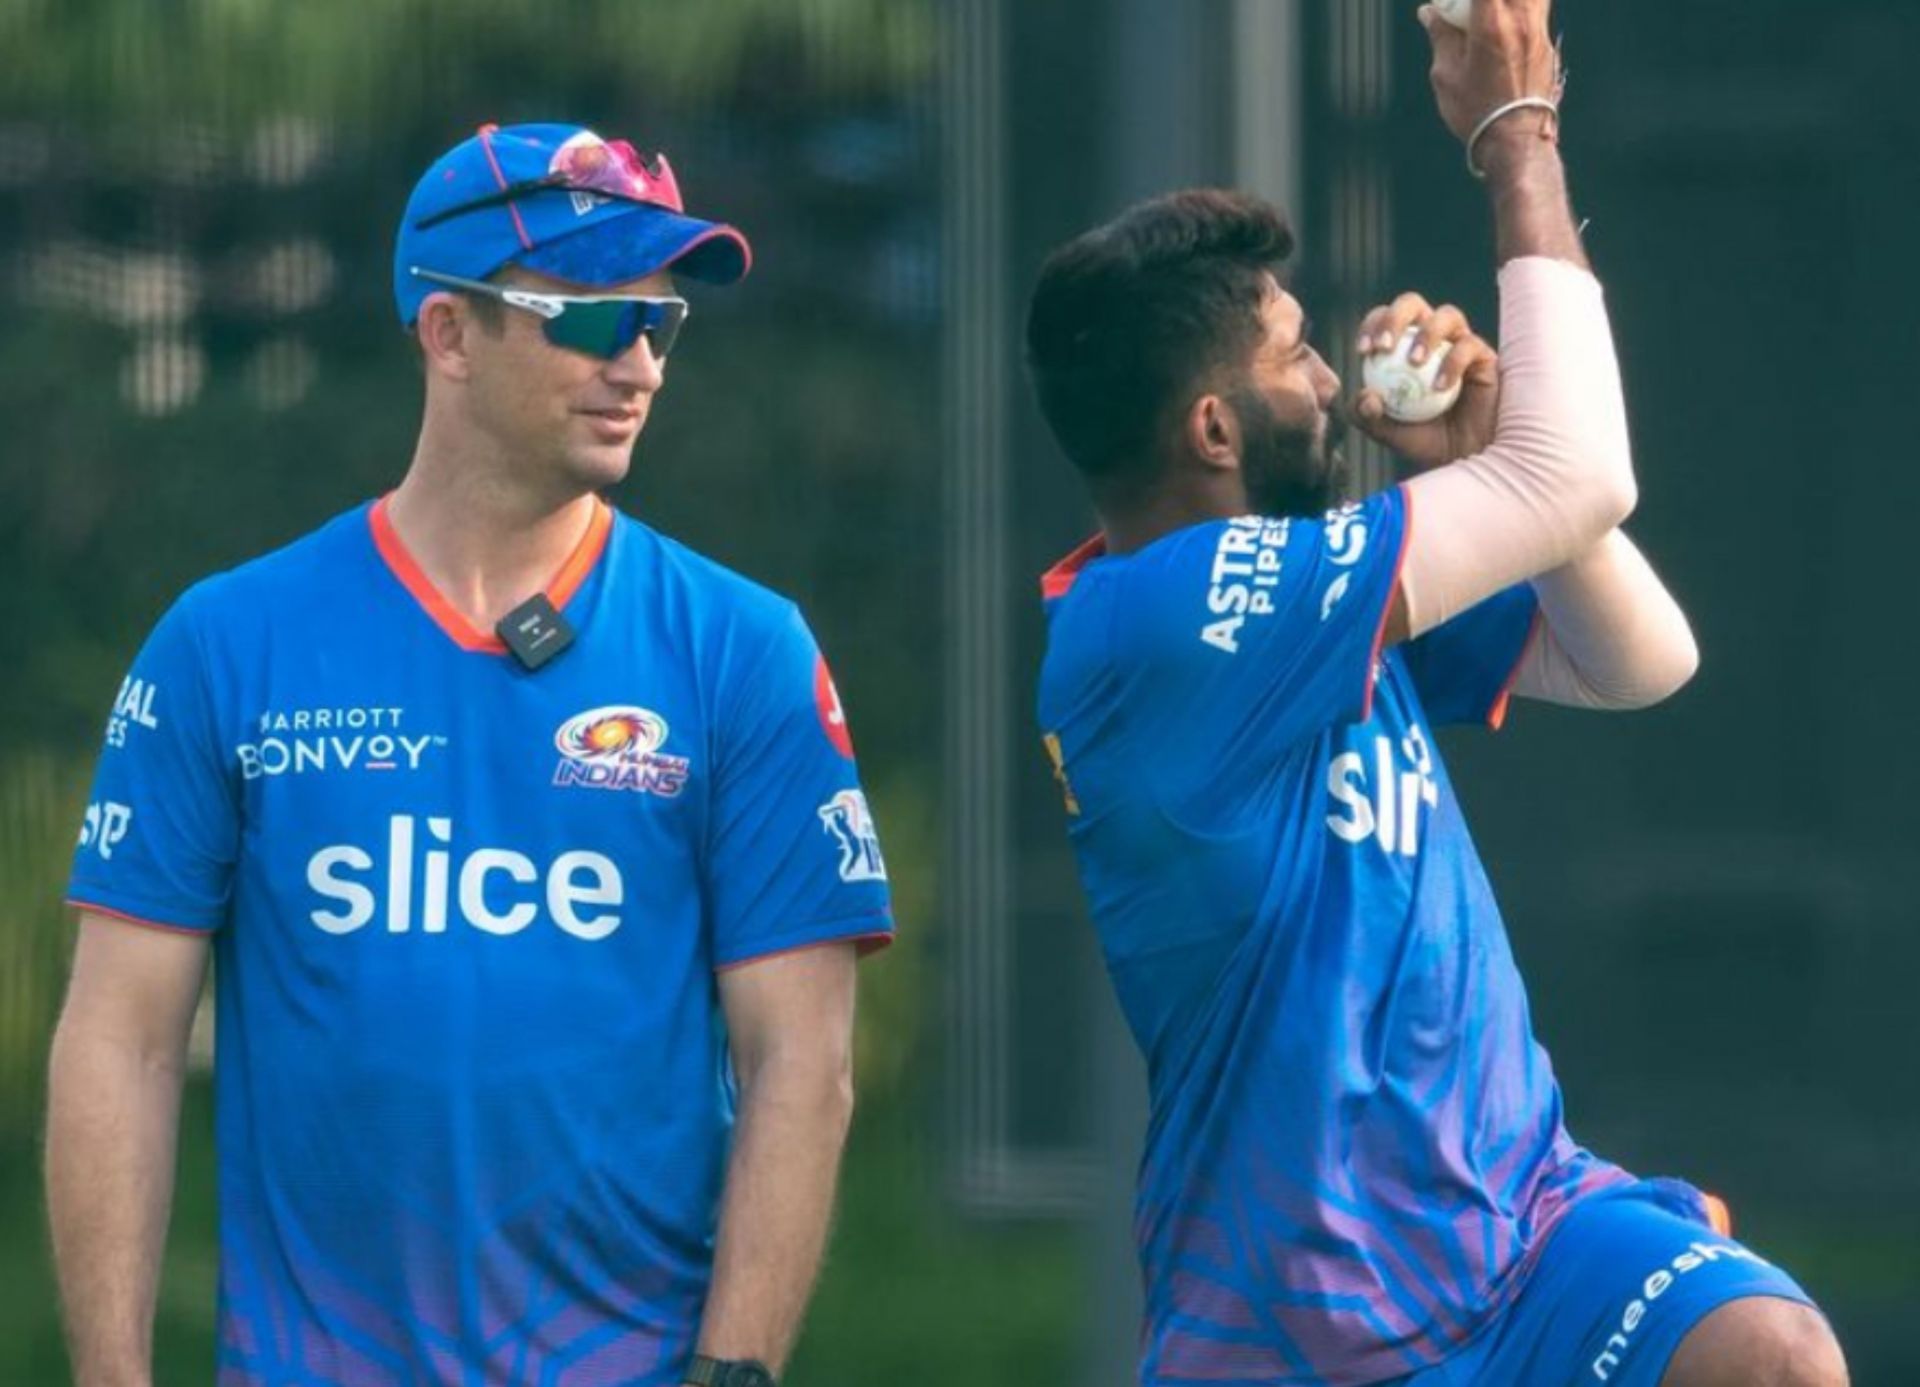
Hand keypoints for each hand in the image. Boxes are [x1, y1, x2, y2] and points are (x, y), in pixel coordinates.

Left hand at [1351, 293, 1499, 469]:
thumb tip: (1364, 396)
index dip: (1372, 326)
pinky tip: (1440, 387)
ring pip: (1446, 315)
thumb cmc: (1424, 441)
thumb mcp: (1387, 432)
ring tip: (1414, 363)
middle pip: (1412, 303)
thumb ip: (1367, 416)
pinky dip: (1452, 363)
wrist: (1465, 457)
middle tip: (1384, 347)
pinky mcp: (1485, 357)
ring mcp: (1460, 343)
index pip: (1384, 320)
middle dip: (1395, 317)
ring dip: (1426, 334)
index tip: (1363, 351)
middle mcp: (1432, 337)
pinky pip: (1469, 345)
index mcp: (1402, 346)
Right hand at [1418, 0, 1559, 146]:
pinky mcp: (1547, 45)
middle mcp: (1521, 20)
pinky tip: (1504, 26)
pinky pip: (1536, 11)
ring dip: (1510, 3)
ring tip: (1488, 16)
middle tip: (1469, 9)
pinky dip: (1520, 10)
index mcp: (1492, 23)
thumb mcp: (1446, 75)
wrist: (1516, 140)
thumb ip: (1440, 36)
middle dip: (1484, 1)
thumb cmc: (1477, 112)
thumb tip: (1429, 12)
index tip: (1454, 3)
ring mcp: (1538, 31)